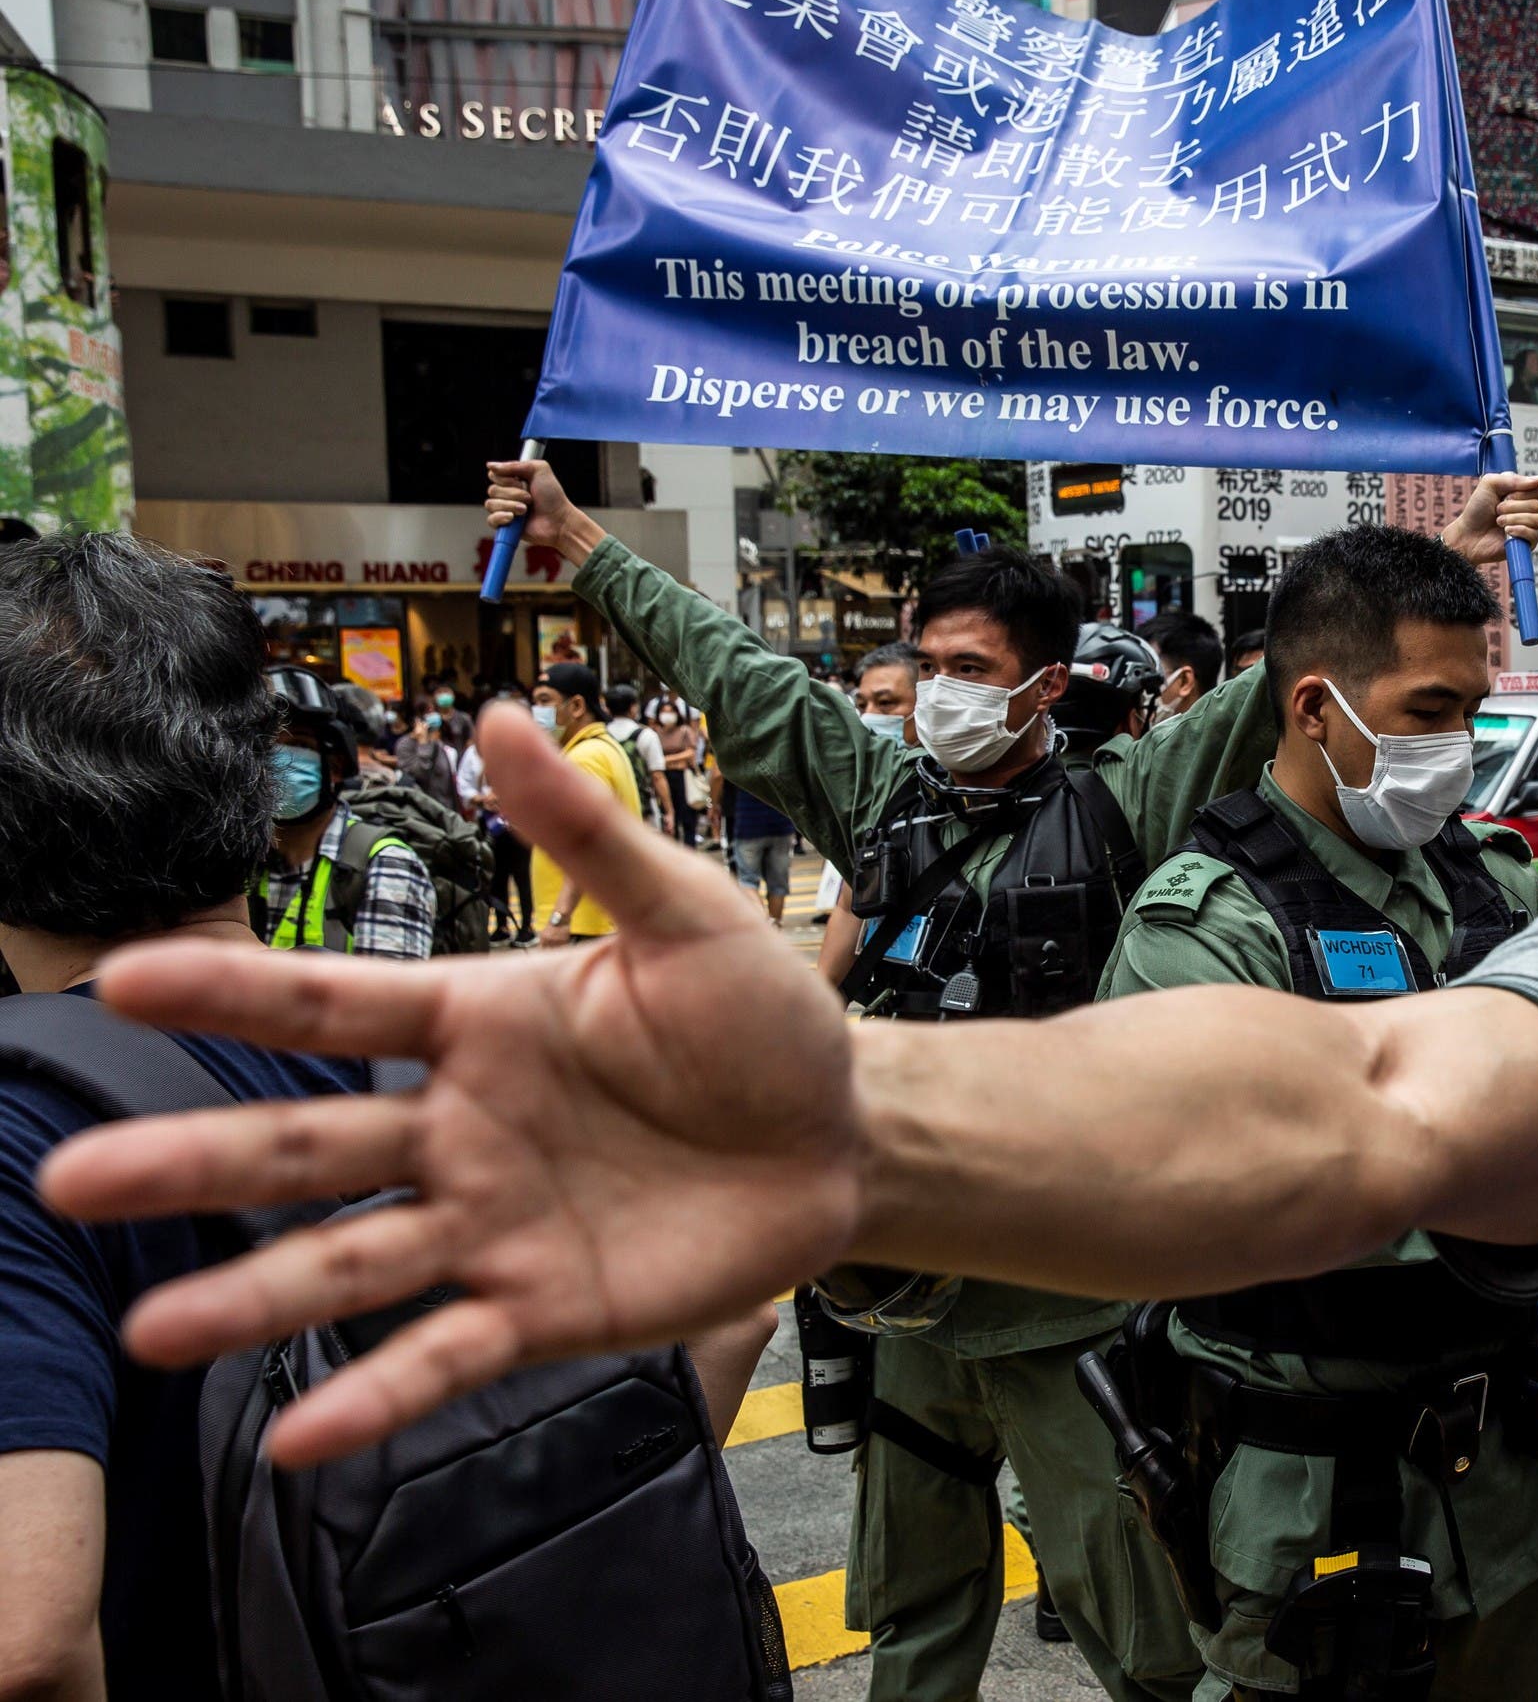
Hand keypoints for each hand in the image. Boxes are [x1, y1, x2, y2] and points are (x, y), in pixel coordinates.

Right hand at [37, 704, 862, 1467]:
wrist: (843, 1136)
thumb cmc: (763, 1019)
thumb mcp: (688, 915)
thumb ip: (589, 834)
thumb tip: (501, 718)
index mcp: (478, 1022)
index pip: (334, 1004)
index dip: (233, 990)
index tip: (123, 979)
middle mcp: (458, 1127)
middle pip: (303, 1147)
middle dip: (191, 1164)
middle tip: (71, 1181)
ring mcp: (491, 1223)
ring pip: (349, 1262)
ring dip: (250, 1299)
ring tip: (150, 1333)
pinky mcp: (543, 1308)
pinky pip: (444, 1353)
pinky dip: (374, 1395)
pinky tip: (296, 1434)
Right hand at [485, 459, 606, 565]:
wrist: (559, 521)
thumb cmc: (553, 496)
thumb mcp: (539, 470)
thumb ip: (515, 465)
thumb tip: (490, 465)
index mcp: (513, 480)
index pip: (494, 475)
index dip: (505, 479)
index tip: (522, 482)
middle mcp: (507, 494)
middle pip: (492, 490)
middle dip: (513, 494)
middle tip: (530, 498)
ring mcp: (505, 510)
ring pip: (491, 504)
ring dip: (511, 506)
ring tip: (526, 510)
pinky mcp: (505, 526)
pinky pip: (491, 520)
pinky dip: (501, 518)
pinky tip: (514, 519)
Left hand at [1440, 472, 1537, 568]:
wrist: (1467, 534)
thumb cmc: (1477, 510)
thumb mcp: (1490, 484)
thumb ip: (1513, 479)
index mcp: (1522, 494)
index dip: (1527, 490)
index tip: (1509, 493)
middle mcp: (1527, 510)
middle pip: (1536, 505)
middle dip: (1513, 506)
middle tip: (1497, 509)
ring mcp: (1528, 527)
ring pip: (1536, 519)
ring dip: (1513, 518)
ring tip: (1498, 521)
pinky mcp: (1526, 543)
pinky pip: (1534, 534)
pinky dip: (1519, 530)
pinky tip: (1506, 531)